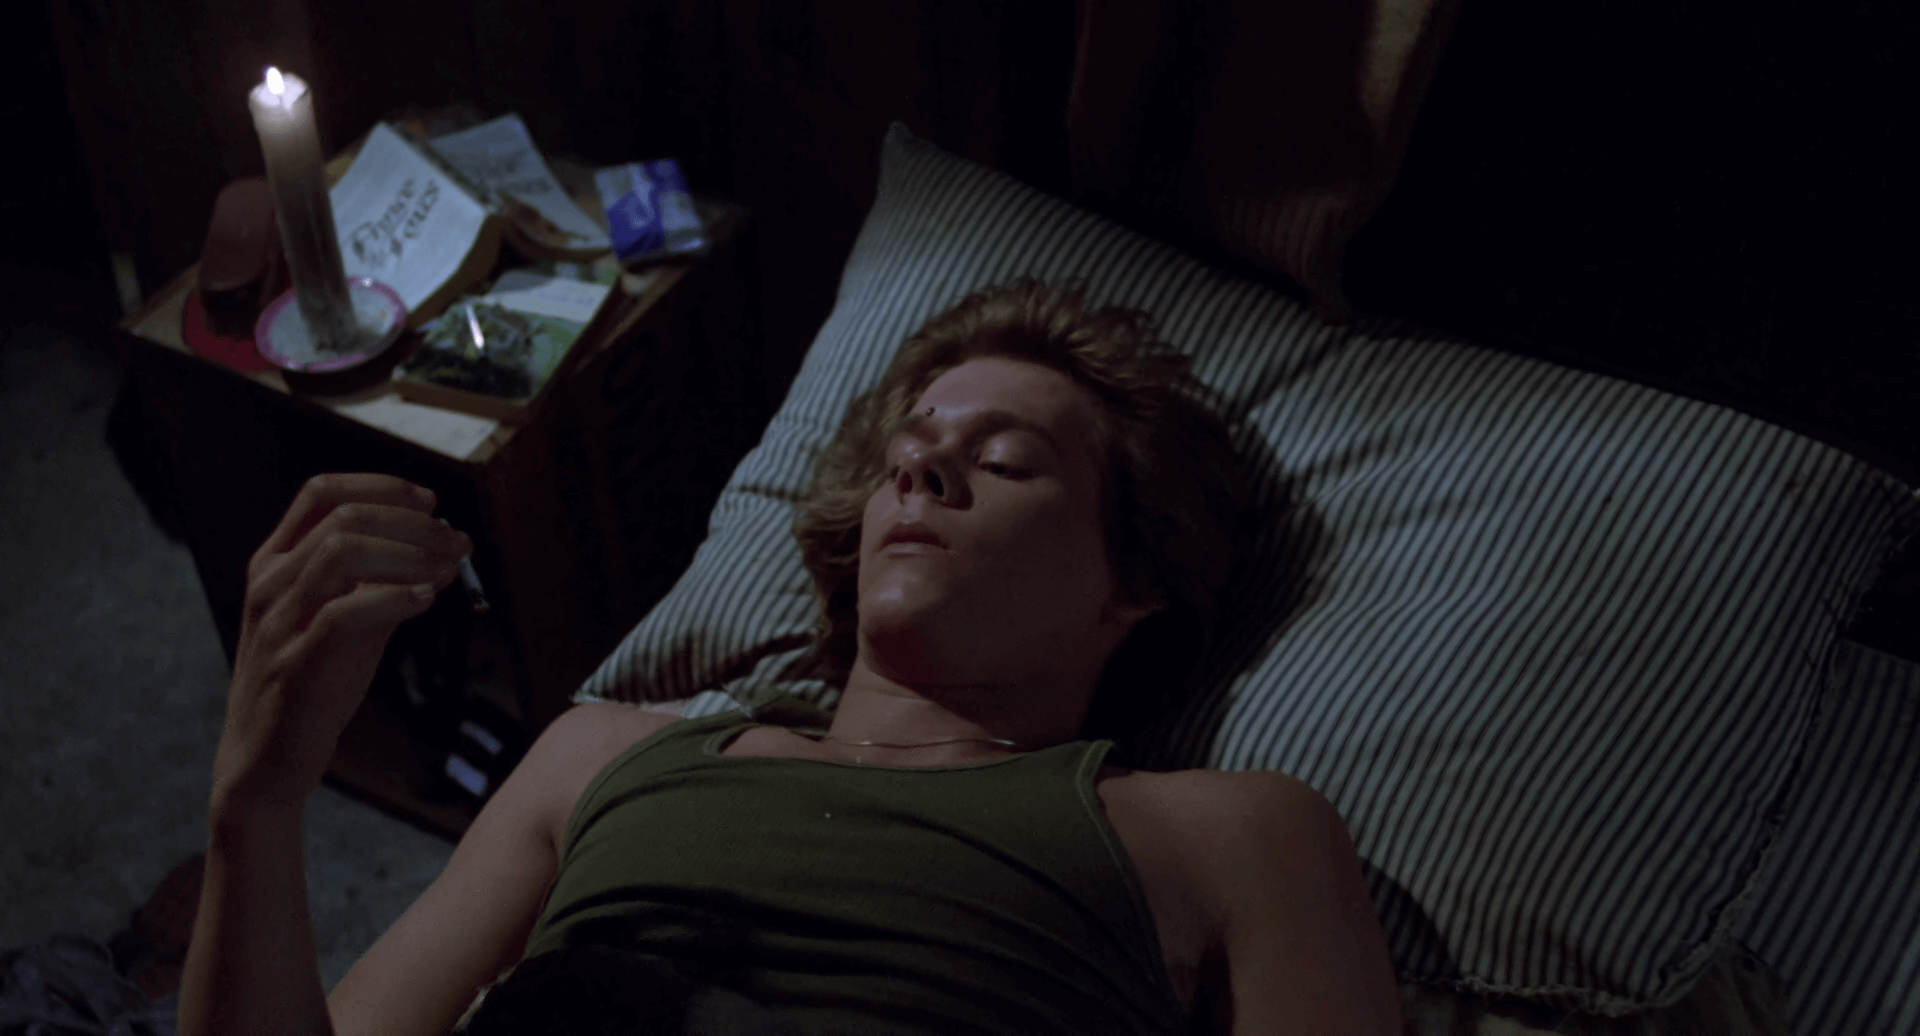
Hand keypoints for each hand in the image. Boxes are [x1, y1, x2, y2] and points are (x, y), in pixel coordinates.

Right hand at [211, 473, 473, 814]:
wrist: (266, 761)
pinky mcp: (294, 669)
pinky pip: (341, 617)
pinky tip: (424, 601)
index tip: (431, 501)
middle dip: (412, 523)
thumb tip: (446, 553)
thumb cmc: (311, 682)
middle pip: (343, 518)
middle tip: (457, 541)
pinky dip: (393, 600)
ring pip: (340, 555)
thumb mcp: (346, 619)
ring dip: (408, 554)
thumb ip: (384, 582)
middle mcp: (270, 585)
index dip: (382, 486)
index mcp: (275, 563)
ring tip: (447, 570)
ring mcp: (277, 626)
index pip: (321, 492)